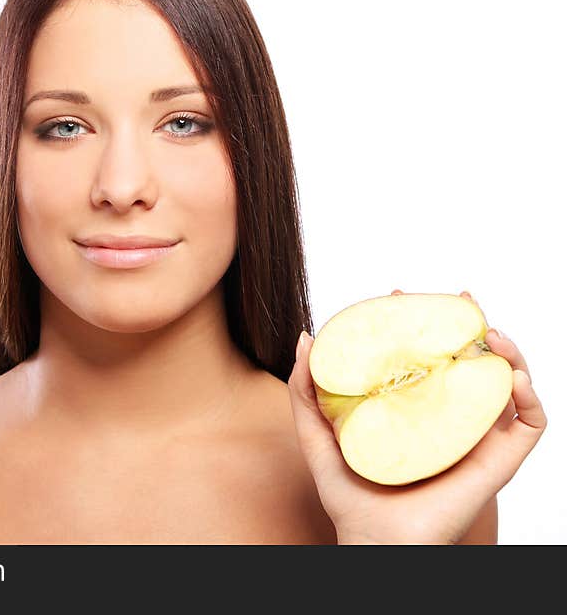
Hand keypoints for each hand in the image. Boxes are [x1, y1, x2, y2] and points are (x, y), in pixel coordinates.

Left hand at [288, 289, 546, 544]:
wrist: (374, 542)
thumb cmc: (349, 495)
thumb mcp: (319, 434)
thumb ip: (306, 391)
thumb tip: (307, 338)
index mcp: (415, 410)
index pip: (426, 356)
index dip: (422, 321)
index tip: (402, 295)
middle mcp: (449, 419)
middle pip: (470, 361)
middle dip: (469, 323)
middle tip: (457, 296)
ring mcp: (476, 438)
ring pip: (506, 384)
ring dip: (507, 351)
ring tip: (488, 330)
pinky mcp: (498, 462)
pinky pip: (529, 424)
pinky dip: (527, 396)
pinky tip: (509, 376)